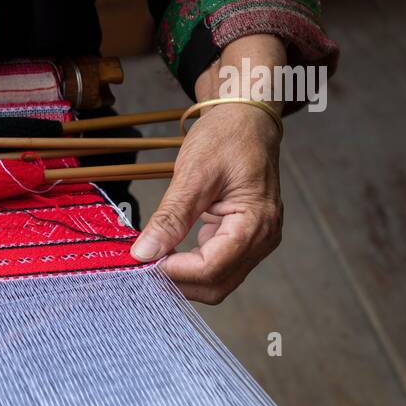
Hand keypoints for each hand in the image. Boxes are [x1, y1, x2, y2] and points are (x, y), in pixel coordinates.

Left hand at [130, 36, 284, 303]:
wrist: (246, 120)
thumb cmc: (226, 138)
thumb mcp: (193, 174)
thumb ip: (170, 217)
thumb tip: (143, 253)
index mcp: (256, 222)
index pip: (212, 268)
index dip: (175, 272)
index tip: (144, 261)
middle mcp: (263, 238)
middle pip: (216, 285)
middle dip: (178, 281)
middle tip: (144, 263)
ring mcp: (256, 241)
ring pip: (217, 282)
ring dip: (184, 277)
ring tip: (154, 257)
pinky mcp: (245, 239)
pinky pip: (218, 266)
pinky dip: (192, 266)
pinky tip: (170, 250)